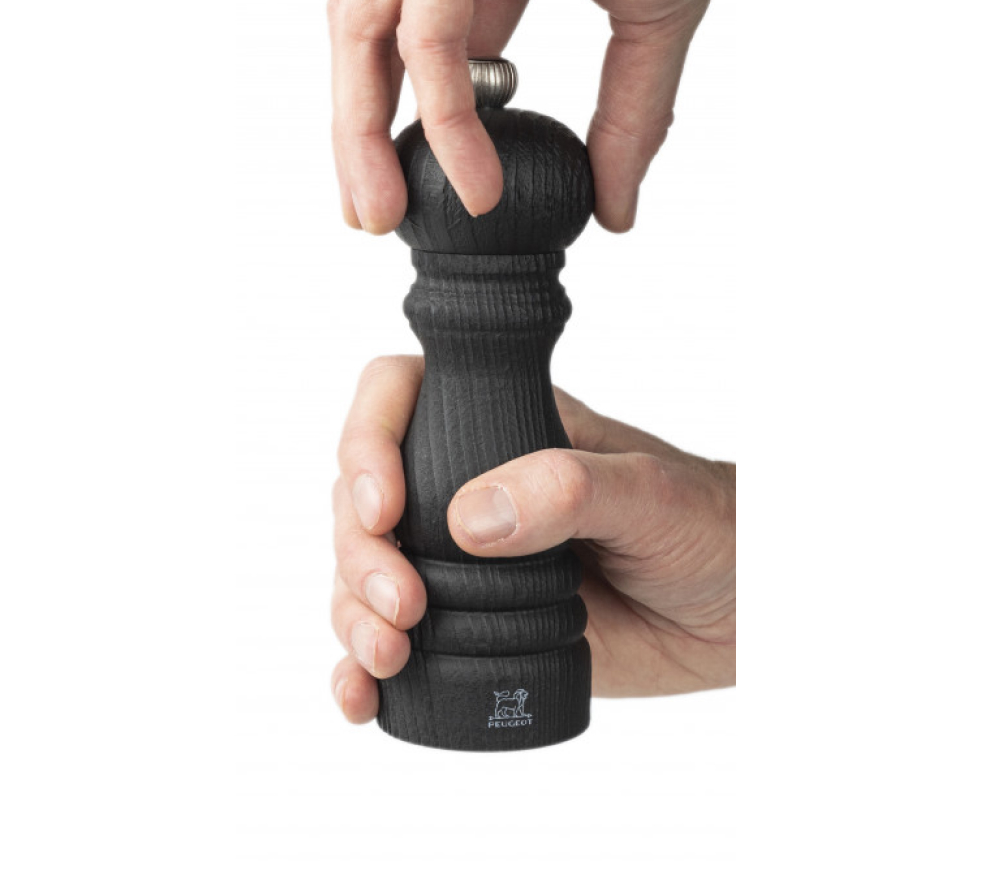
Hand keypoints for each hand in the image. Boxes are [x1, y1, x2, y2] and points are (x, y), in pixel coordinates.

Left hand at [328, 0, 734, 233]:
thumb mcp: (649, 29)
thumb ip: (624, 121)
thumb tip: (616, 210)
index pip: (425, 41)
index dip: (416, 116)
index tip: (420, 187)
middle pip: (371, 37)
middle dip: (360, 132)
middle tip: (372, 214)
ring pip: (365, 31)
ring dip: (362, 133)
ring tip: (382, 214)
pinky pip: (424, 32)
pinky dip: (444, 116)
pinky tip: (473, 179)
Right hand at [331, 356, 734, 722]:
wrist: (742, 610)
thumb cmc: (709, 526)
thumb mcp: (652, 494)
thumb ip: (570, 489)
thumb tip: (472, 520)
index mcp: (503, 426)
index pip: (400, 396)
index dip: (367, 441)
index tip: (384, 508)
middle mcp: (466, 486)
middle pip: (361, 497)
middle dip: (359, 553)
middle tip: (404, 606)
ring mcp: (464, 562)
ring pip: (364, 571)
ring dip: (352, 613)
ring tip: (390, 656)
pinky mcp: (473, 627)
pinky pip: (397, 640)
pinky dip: (362, 668)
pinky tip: (362, 698)